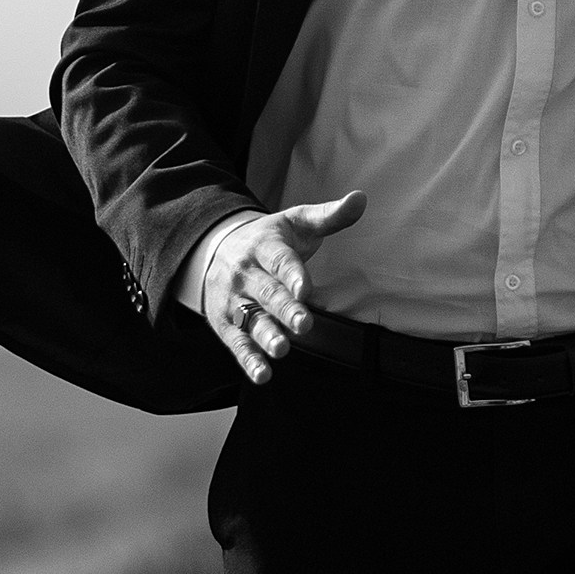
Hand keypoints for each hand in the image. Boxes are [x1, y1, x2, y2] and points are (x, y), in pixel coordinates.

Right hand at [202, 194, 365, 386]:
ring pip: (250, 320)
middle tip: (305, 324)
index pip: (280, 261)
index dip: (292, 275)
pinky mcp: (227, 324)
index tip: (305, 289)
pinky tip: (263, 374)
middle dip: (285, 309)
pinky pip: (237, 343)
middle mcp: (247, 274)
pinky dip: (248, 360)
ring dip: (266, 336)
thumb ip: (329, 216)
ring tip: (282, 348)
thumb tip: (361, 199)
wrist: (214, 249)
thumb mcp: (296, 222)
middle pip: (267, 294)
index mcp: (265, 247)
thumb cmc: (269, 238)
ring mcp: (235, 301)